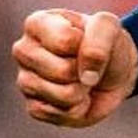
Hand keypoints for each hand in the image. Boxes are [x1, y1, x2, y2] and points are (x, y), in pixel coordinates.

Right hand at [13, 8, 137, 127]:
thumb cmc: (106, 44)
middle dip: (84, 70)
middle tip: (85, 64)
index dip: (86, 45)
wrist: (114, 72)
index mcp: (37, 23)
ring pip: (63, 95)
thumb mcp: (109, 27)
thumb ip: (99, 40)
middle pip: (62, 71)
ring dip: (82, 90)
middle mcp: (24, 50)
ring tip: (80, 79)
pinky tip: (75, 96)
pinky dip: (78, 108)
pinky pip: (59, 114)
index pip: (65, 41)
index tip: (86, 41)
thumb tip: (86, 76)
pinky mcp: (33, 107)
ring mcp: (25, 80)